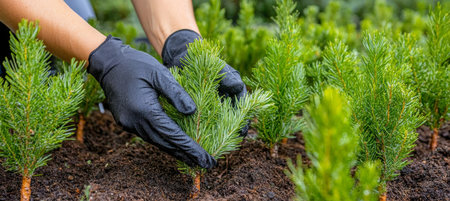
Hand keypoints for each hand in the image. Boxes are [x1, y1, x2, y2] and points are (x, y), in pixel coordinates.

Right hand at [88, 35, 216, 167]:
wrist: (108, 62)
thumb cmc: (136, 64)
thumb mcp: (160, 74)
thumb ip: (176, 93)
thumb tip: (192, 112)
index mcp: (144, 110)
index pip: (173, 134)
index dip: (191, 147)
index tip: (206, 158)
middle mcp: (135, 122)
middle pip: (165, 143)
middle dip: (186, 155)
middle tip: (206, 164)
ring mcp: (128, 124)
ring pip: (156, 142)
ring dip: (175, 151)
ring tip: (194, 160)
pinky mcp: (126, 123)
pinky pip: (149, 136)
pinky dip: (164, 142)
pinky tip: (174, 146)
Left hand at [161, 29, 248, 135]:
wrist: (183, 56)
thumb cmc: (203, 59)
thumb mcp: (217, 67)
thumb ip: (228, 77)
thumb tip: (239, 87)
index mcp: (235, 90)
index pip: (244, 109)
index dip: (243, 121)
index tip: (241, 133)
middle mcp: (226, 99)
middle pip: (233, 120)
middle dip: (231, 132)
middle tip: (227, 144)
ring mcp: (213, 104)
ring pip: (219, 123)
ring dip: (218, 134)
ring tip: (215, 146)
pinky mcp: (199, 108)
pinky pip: (204, 121)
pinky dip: (203, 130)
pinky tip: (199, 139)